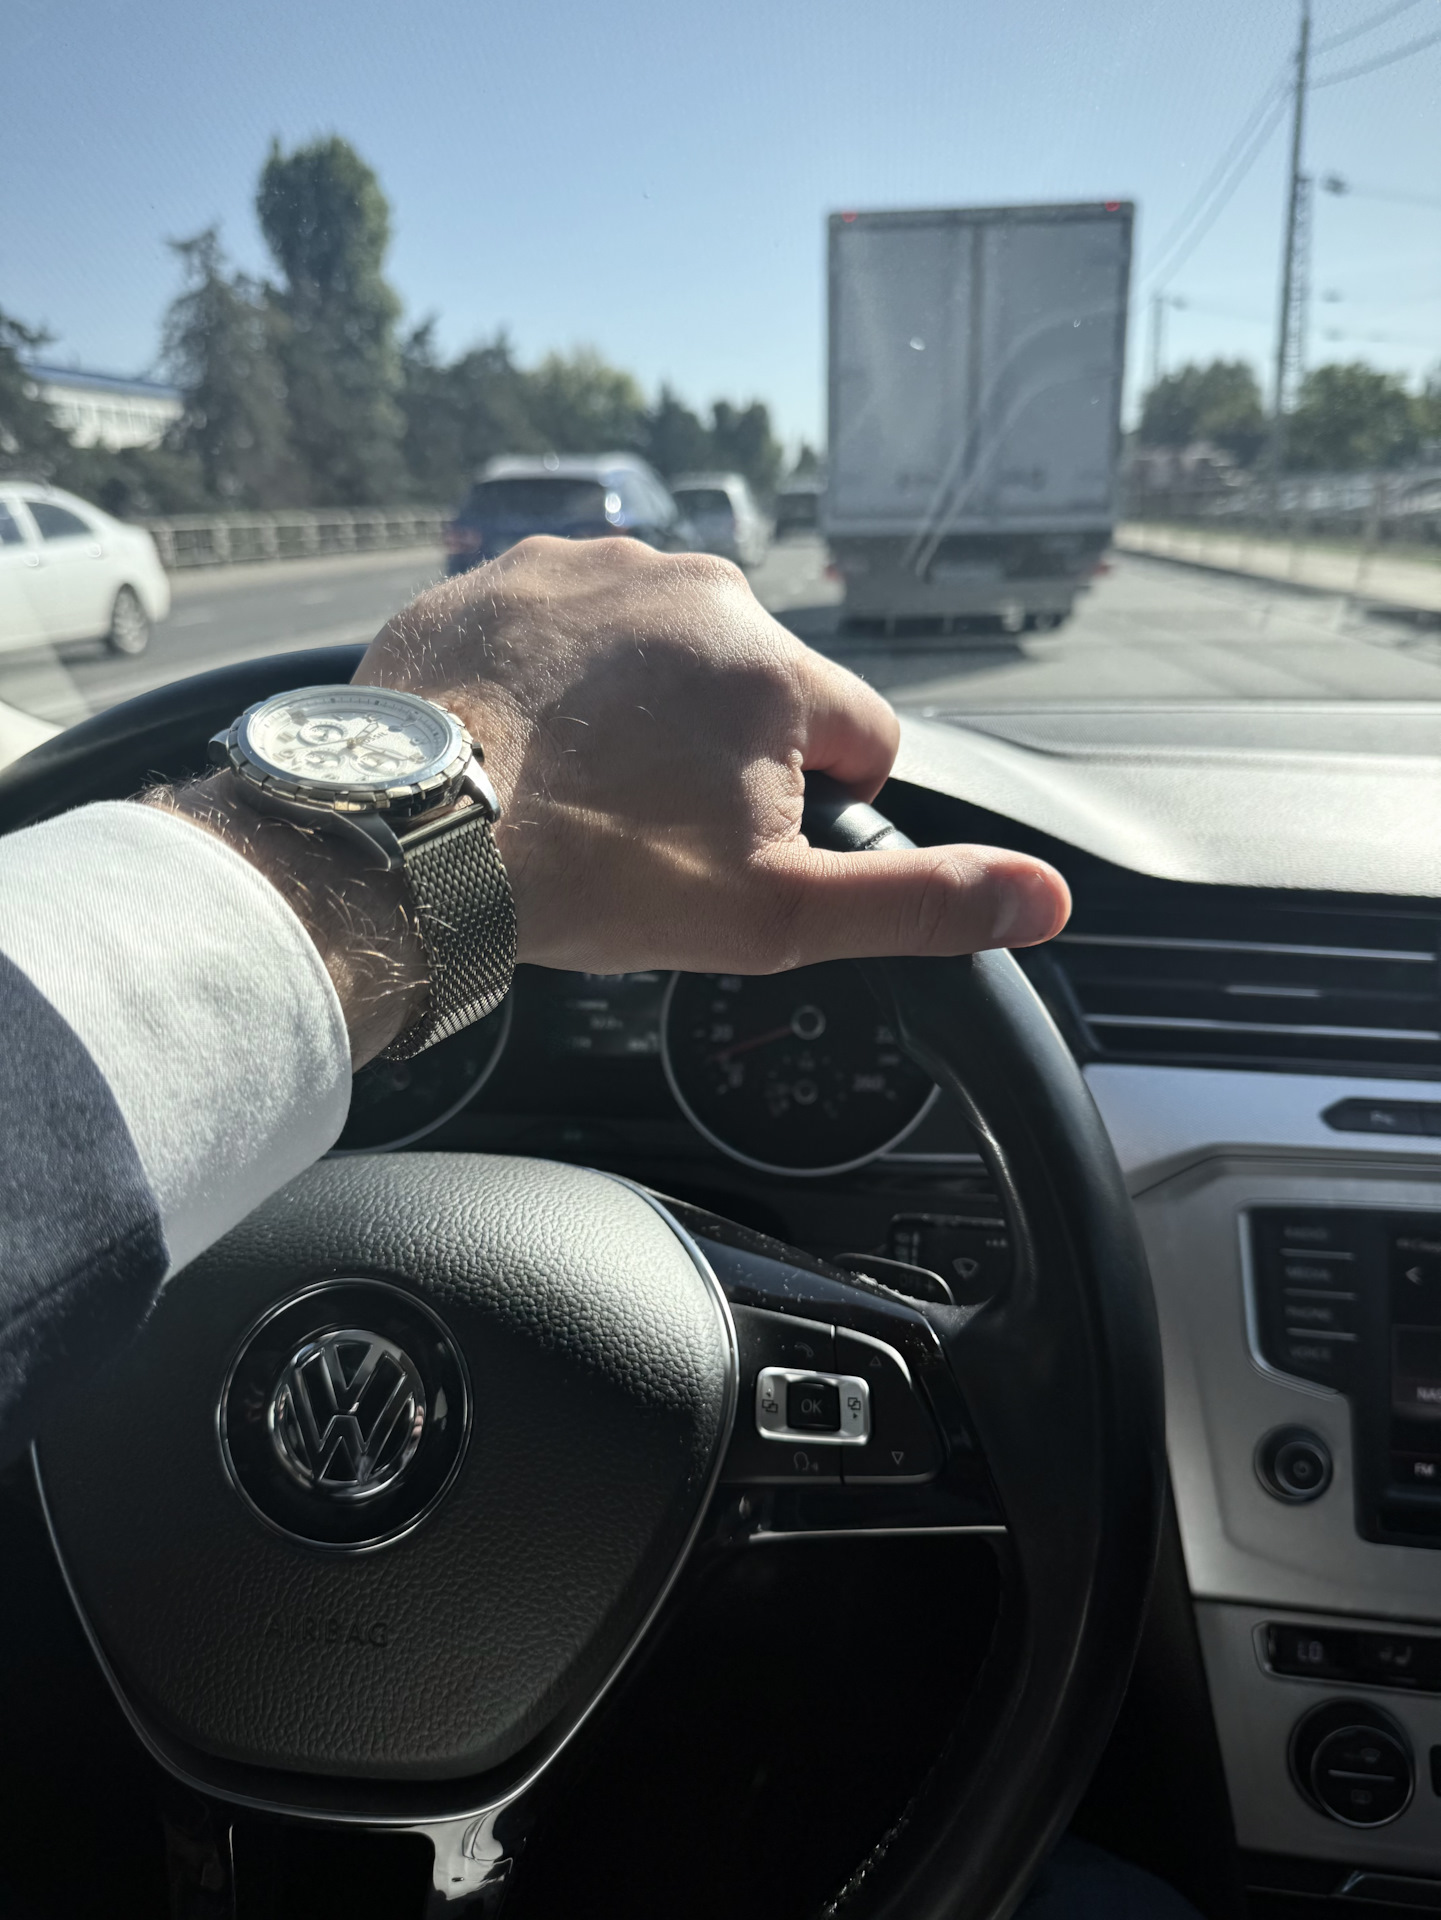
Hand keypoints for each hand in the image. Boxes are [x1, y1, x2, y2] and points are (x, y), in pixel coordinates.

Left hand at [356, 536, 1069, 976]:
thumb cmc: (592, 876)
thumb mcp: (774, 916)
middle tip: (652, 828)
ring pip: (663, 651)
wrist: (405, 836)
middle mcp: (691, 585)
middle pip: (758, 686)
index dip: (823, 805)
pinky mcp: (501, 572)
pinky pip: (571, 626)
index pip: (861, 734)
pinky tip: (526, 738)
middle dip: (728, 753)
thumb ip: (918, 902)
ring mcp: (587, 567)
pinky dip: (564, 676)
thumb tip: (1045, 900)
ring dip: (646, 708)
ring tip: (582, 784)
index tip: (745, 845)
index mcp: (772, 663)